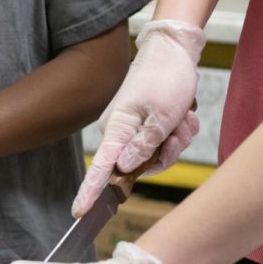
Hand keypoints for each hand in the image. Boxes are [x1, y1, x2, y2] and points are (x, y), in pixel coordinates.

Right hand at [72, 20, 204, 216]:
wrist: (174, 52)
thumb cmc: (165, 78)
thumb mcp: (161, 115)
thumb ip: (144, 146)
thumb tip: (123, 169)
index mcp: (116, 130)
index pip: (100, 168)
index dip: (90, 191)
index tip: (79, 211)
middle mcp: (120, 134)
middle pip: (140, 167)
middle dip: (166, 152)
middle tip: (177, 128)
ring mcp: (133, 131)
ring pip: (158, 156)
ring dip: (177, 139)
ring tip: (181, 116)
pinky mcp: (146, 127)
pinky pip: (165, 145)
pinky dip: (179, 132)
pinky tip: (183, 114)